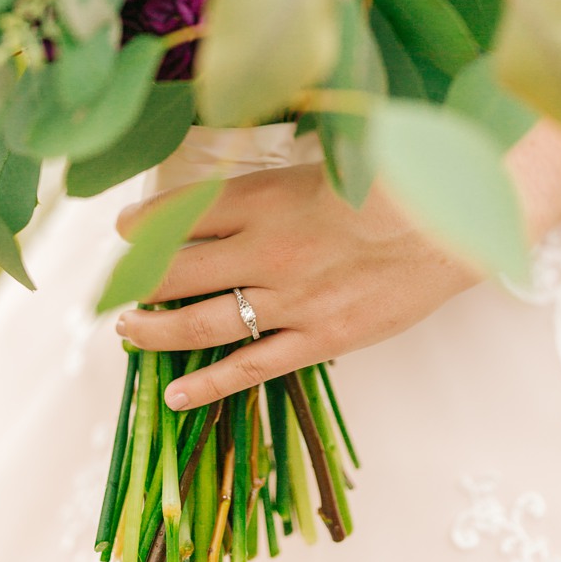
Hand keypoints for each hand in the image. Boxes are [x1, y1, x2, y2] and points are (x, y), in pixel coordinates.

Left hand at [112, 162, 483, 410]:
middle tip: (112, 286)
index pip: (173, 214)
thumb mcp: (306, 167)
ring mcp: (288, 300)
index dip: (138, 225)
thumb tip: (200, 199)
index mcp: (256, 199)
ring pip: (198, 323)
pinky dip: (206, 384)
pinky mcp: (318, 339)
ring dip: (153, 329)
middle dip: (132, 281)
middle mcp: (261, 251)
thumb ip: (253, 188)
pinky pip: (250, 368)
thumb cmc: (379, 186)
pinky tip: (172, 394)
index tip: (122, 229)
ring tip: (127, 330)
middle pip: (171, 271)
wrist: (447, 222)